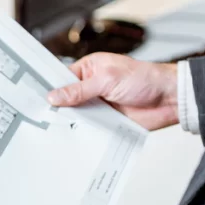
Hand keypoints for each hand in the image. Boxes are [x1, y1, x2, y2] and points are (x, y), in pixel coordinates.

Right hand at [47, 53, 178, 130]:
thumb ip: (79, 89)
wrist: (169, 99)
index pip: (62, 78)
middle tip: (41, 115)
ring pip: (76, 114)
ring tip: (54, 127)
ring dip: (70, 120)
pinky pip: (90, 127)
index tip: (35, 96)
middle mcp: (91, 87)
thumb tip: (55, 96)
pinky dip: (83, 131)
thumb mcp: (107, 79)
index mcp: (89, 69)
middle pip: (66, 99)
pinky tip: (74, 134)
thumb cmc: (145, 79)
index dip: (49, 87)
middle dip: (57, 107)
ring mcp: (98, 104)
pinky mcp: (106, 120)